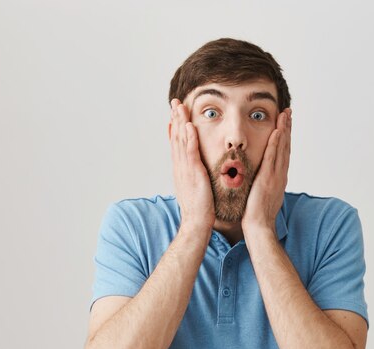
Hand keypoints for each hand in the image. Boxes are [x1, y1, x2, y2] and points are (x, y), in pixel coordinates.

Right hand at [169, 99, 215, 232]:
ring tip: (180, 106)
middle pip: (176, 138)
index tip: (175, 114)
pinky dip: (189, 138)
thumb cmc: (199, 208)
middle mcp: (180, 166)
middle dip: (176, 118)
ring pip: (182, 141)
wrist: (196, 222)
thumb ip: (194, 175)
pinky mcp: (194, 173)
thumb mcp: (194, 187)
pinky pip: (191, 152)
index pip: (177, 144)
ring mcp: (185, 169)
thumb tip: (196, 169)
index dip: (176, 127)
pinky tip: (190, 125)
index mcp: (181, 169)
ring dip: (181, 122)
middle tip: (174, 102)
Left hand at [241, 108, 291, 233]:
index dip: (285, 136)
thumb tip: (259, 178)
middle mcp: (280, 174)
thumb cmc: (257, 215)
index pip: (283, 152)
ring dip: (284, 130)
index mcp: (278, 177)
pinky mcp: (268, 178)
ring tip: (285, 114)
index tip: (285, 123)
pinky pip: (272, 157)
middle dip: (287, 128)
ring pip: (282, 148)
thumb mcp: (262, 195)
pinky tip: (277, 131)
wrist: (258, 226)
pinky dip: (276, 143)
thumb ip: (263, 184)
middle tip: (289, 112)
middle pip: (286, 146)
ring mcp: (275, 176)